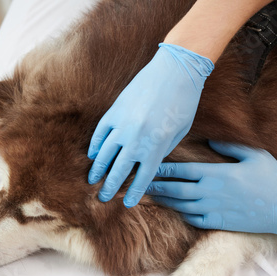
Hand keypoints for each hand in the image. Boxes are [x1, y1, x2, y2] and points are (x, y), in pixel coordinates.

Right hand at [88, 43, 213, 207]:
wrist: (175, 71)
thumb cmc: (183, 103)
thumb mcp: (178, 132)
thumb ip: (162, 150)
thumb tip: (147, 162)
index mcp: (156, 147)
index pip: (142, 177)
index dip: (133, 192)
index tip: (127, 203)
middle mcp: (136, 139)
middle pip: (119, 170)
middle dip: (110, 186)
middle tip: (103, 198)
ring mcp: (122, 124)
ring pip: (105, 153)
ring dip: (98, 169)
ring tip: (92, 180)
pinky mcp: (115, 111)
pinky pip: (101, 133)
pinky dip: (95, 146)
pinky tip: (93, 156)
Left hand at [146, 141, 276, 246]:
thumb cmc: (272, 179)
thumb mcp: (253, 155)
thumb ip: (229, 147)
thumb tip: (210, 142)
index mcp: (216, 174)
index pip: (182, 171)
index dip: (163, 169)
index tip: (148, 167)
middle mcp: (210, 193)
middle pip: (175, 189)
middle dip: (155, 186)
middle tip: (138, 184)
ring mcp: (213, 210)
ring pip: (181, 205)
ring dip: (164, 201)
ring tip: (149, 197)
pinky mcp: (218, 223)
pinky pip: (193, 219)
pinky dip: (180, 214)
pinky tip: (173, 210)